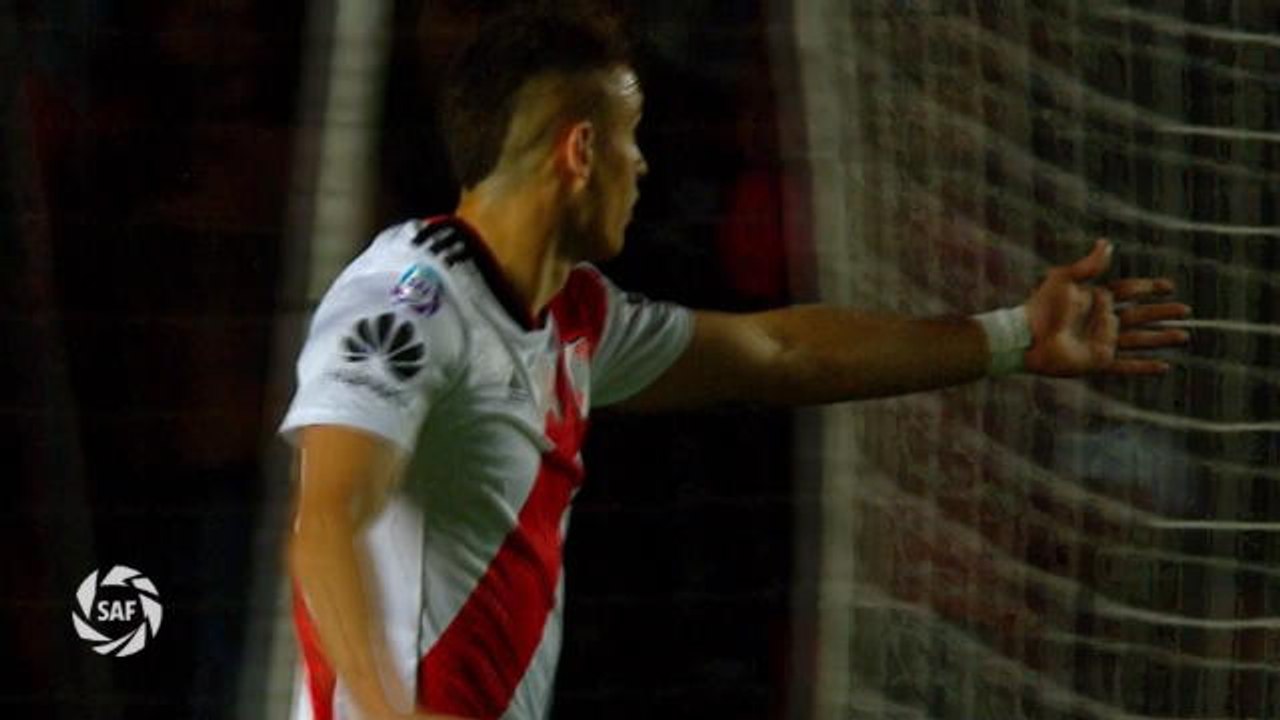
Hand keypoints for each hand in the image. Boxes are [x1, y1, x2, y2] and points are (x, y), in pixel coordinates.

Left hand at [1023, 238, 1190, 376]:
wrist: (1027, 338)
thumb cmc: (1042, 306)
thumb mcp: (1065, 278)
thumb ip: (1089, 265)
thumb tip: (1107, 243)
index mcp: (1096, 299)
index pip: (1129, 291)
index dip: (1149, 288)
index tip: (1169, 286)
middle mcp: (1102, 321)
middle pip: (1141, 315)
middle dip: (1163, 313)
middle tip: (1186, 310)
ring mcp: (1102, 342)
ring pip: (1140, 340)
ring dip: (1162, 338)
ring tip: (1185, 336)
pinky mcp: (1098, 361)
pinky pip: (1126, 366)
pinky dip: (1145, 367)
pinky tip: (1164, 367)